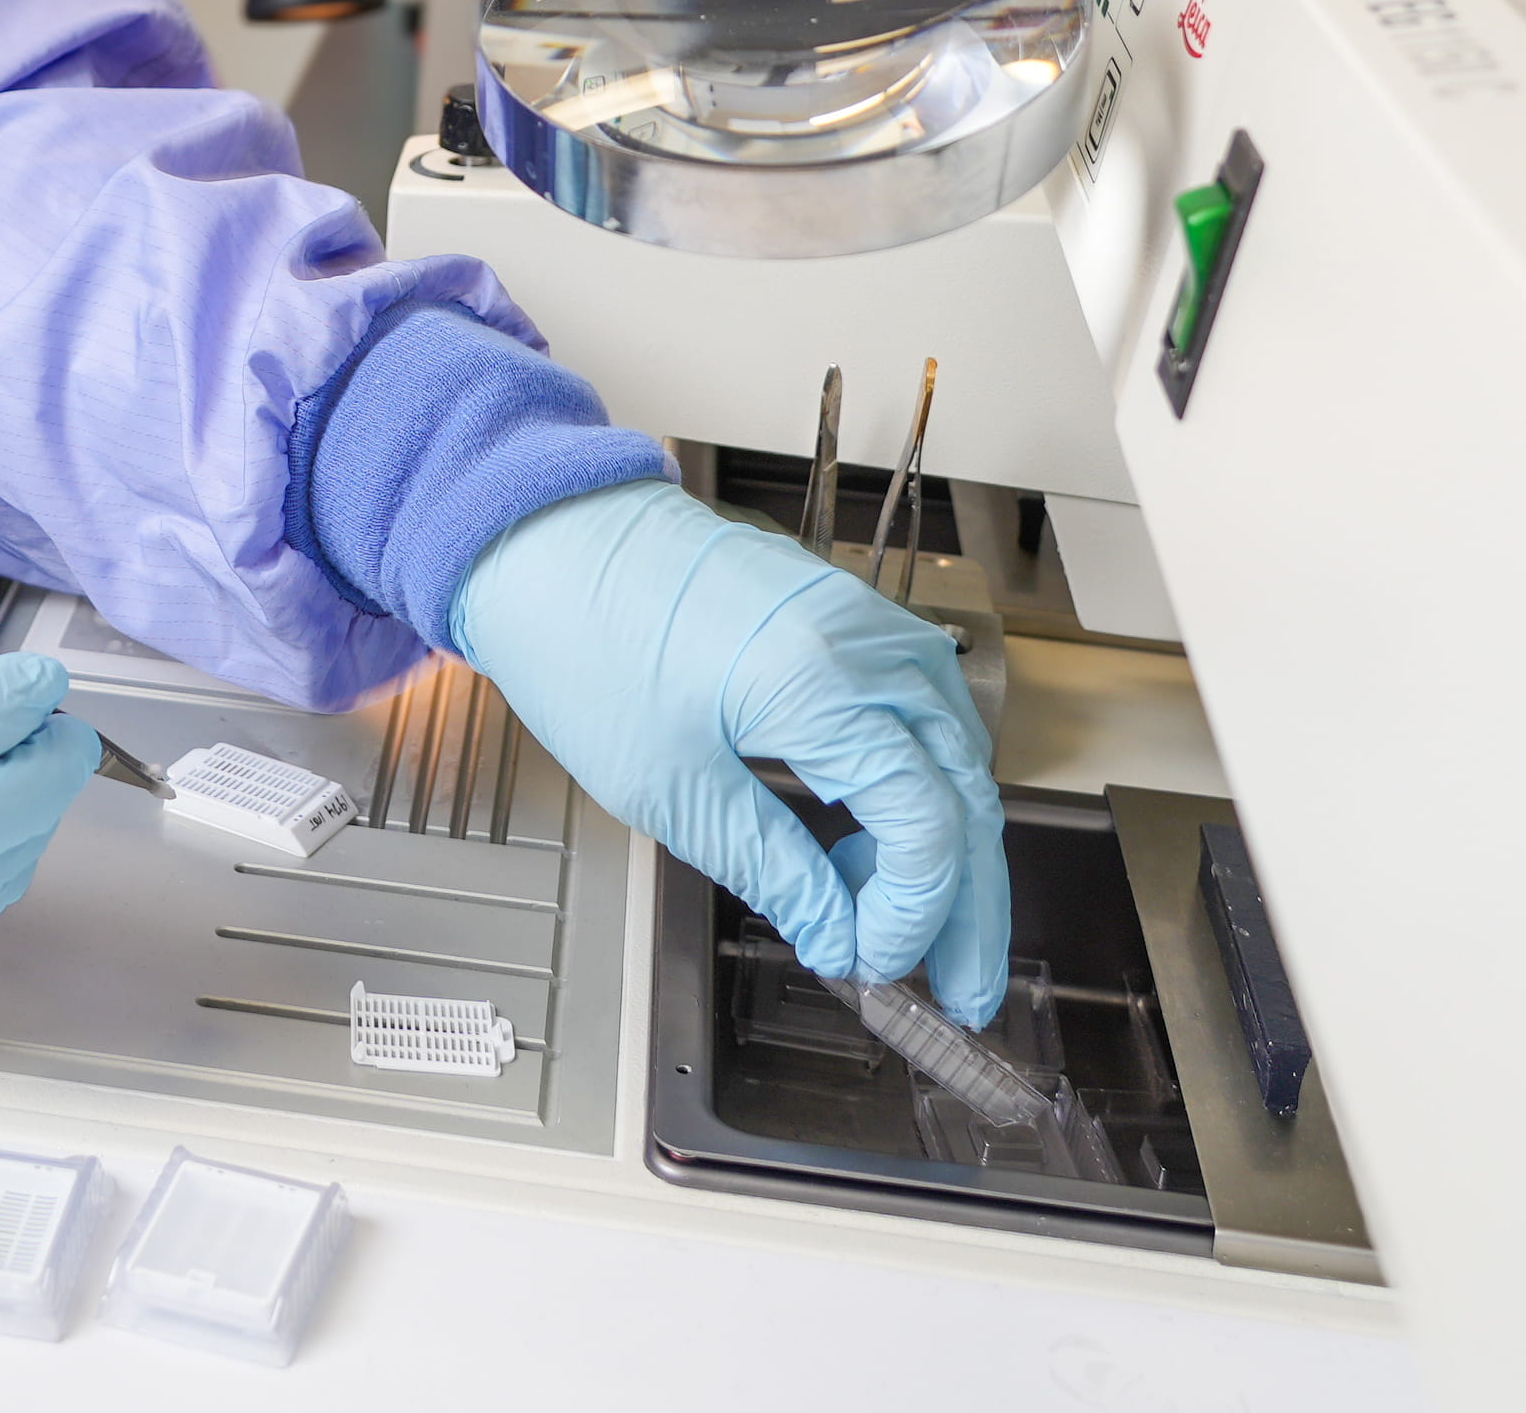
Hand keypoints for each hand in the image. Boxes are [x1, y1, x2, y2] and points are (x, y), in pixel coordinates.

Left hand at [450, 481, 1010, 1022]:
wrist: (554, 541)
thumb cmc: (588, 640)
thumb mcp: (672, 787)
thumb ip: (773, 869)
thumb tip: (838, 938)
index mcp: (823, 683)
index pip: (927, 822)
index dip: (915, 913)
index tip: (876, 962)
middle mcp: (868, 643)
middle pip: (966, 791)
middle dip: (971, 900)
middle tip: (963, 985)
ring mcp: (867, 623)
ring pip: (955, 756)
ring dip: (950, 848)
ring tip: (917, 929)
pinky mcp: (848, 621)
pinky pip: (919, 716)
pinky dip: (918, 789)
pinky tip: (881, 848)